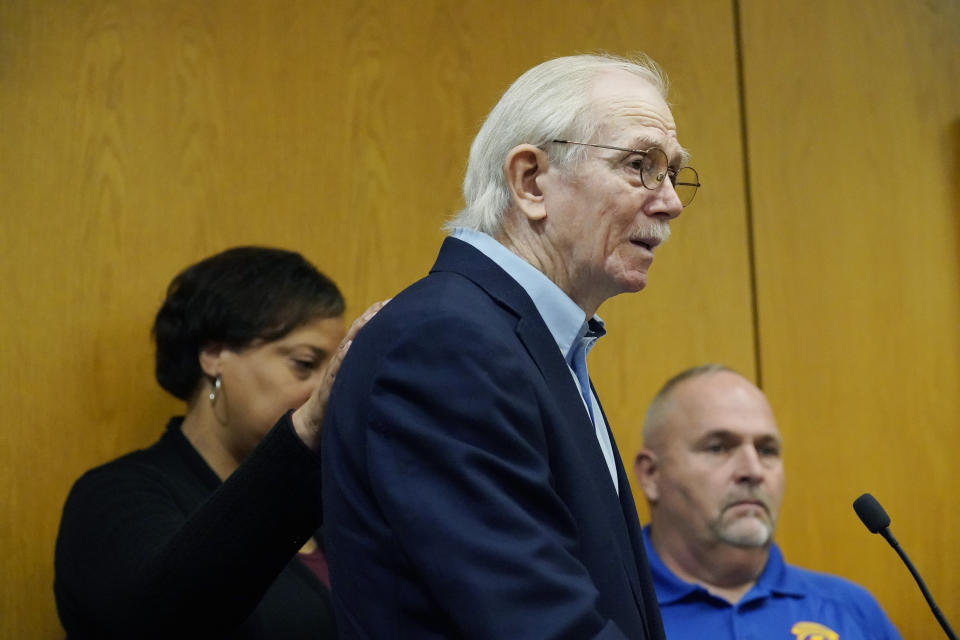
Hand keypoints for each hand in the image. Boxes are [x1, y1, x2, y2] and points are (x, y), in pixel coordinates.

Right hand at [292, 299, 387, 449]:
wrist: (315, 422)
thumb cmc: (341, 401)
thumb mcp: (360, 381)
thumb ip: (371, 369)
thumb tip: (397, 361)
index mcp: (352, 358)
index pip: (366, 332)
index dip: (378, 317)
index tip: (393, 302)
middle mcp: (343, 360)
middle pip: (357, 333)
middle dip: (371, 316)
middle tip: (386, 301)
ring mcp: (335, 371)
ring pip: (347, 347)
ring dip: (358, 331)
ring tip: (370, 316)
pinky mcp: (328, 386)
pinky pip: (335, 370)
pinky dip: (341, 358)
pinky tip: (348, 346)